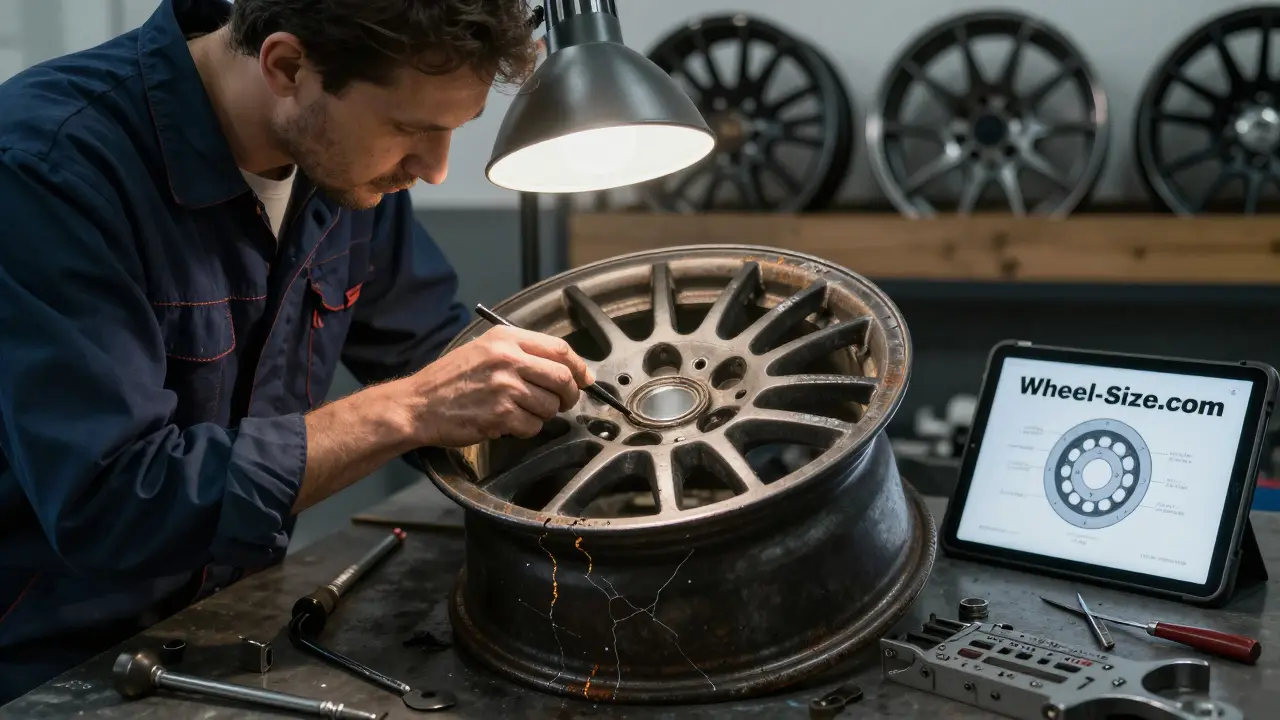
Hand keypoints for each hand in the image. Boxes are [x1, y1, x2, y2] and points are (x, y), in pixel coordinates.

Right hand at [408, 326, 593, 446]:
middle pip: (562, 378)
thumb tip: (565, 368)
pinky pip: (533, 426)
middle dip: (570, 395)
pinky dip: (527, 429)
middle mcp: (508, 359)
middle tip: (565, 402)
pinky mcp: (500, 415)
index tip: (585, 378)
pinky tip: (509, 424)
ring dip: (544, 414)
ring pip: (550, 405)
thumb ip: (521, 353)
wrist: (418, 405)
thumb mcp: (483, 349)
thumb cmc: (450, 379)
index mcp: (506, 339)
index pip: (559, 348)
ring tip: (523, 412)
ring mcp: (505, 388)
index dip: (579, 366)